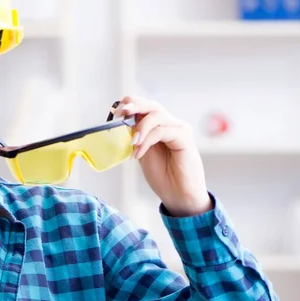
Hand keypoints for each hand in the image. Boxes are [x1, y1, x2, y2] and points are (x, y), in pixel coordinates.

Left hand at [113, 96, 212, 216]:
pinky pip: (163, 131)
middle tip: (121, 114)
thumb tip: (119, 123)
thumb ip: (135, 137)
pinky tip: (139, 153)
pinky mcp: (184, 137)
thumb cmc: (162, 175)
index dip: (129, 106)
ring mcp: (178, 129)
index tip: (115, 114)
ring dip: (140, 127)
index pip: (144, 106)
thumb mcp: (141, 152)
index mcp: (158, 126)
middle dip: (134, 106)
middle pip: (151, 105)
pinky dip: (147, 140)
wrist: (178, 195)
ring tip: (132, 143)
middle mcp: (170, 123)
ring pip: (157, 115)